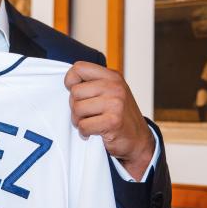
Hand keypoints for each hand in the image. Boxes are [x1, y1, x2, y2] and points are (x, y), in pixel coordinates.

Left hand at [64, 61, 155, 179]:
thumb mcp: (110, 92)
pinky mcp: (113, 121)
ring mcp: (115, 103)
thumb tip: (68, 83)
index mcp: (112, 76)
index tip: (77, 94)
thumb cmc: (119, 115)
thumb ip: (93, 84)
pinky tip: (94, 132)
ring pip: (77, 108)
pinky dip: (85, 132)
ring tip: (90, 123)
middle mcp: (114, 87)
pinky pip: (84, 125)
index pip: (79, 68)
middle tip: (86, 114)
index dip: (71, 81)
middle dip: (75, 106)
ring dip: (79, 120)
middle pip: (75, 91)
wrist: (138, 139)